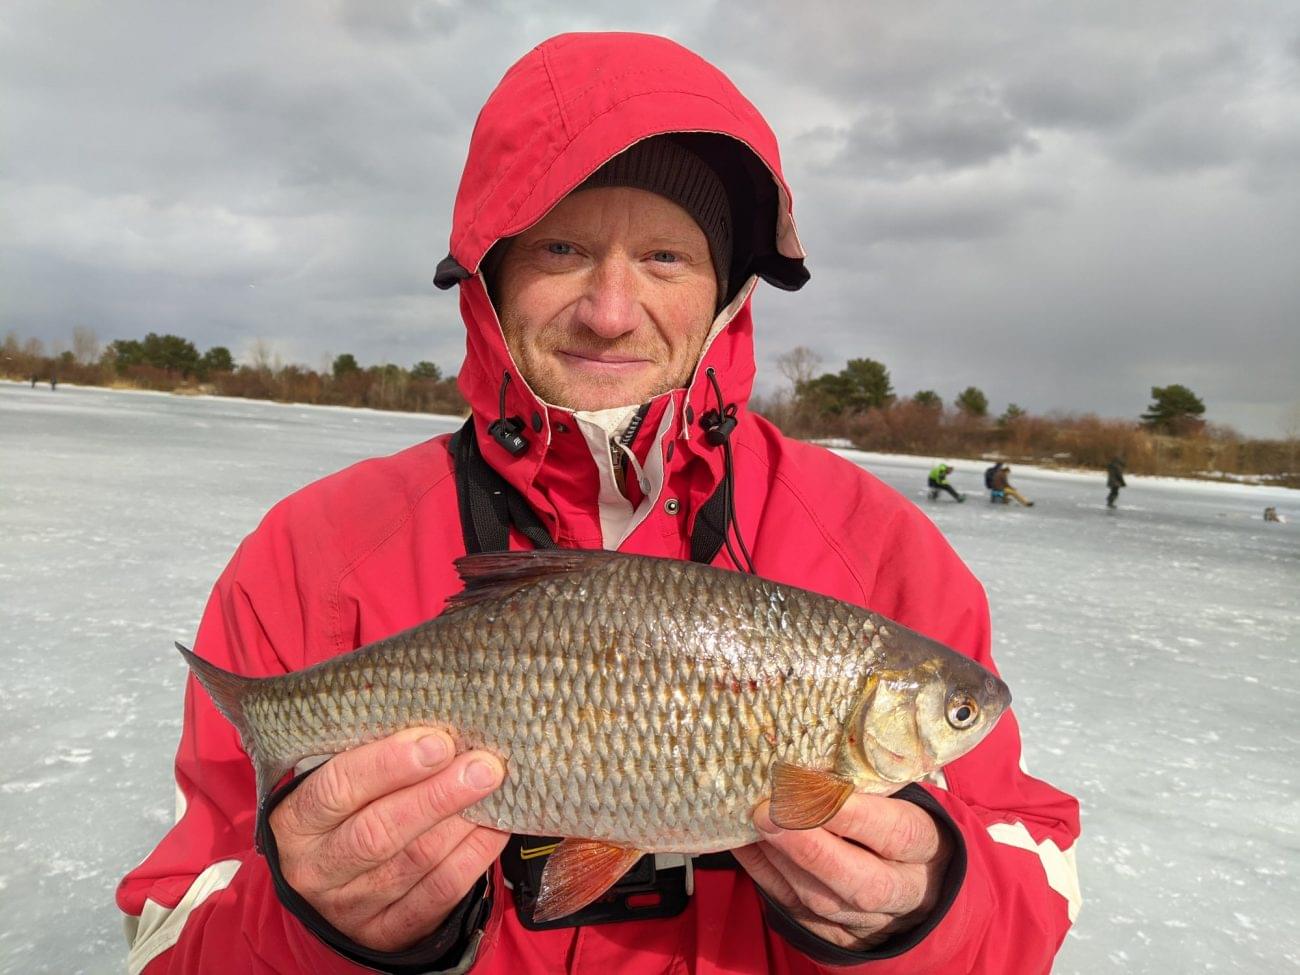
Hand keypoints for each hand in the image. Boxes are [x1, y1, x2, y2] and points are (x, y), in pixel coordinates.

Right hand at [269, 727, 509, 951]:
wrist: (331, 888)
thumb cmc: (344, 813)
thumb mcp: (336, 782)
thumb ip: (373, 756)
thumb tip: (437, 723)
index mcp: (296, 822)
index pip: (336, 789)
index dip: (387, 764)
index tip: (436, 741)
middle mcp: (317, 869)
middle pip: (378, 832)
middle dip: (436, 795)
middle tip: (482, 765)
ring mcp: (350, 907)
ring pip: (414, 862)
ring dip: (461, 823)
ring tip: (493, 788)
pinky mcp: (386, 932)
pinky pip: (439, 893)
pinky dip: (474, 856)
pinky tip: (496, 826)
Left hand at [732, 793, 951, 950]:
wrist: (911, 887)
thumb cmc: (892, 823)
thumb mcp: (897, 799)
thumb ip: (864, 785)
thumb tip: (808, 760)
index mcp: (924, 847)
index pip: (895, 834)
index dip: (851, 813)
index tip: (809, 785)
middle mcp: (902, 891)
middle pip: (860, 881)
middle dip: (809, 847)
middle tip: (768, 812)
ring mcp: (869, 921)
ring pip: (823, 901)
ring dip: (781, 860)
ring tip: (752, 822)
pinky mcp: (834, 935)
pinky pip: (795, 909)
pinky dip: (766, 875)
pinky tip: (746, 844)